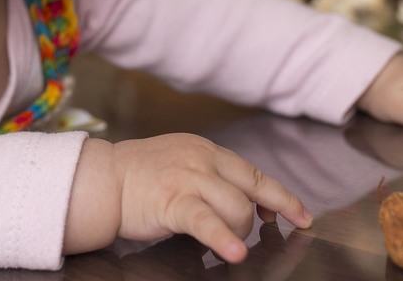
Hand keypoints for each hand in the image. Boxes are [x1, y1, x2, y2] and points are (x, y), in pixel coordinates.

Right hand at [65, 135, 312, 263]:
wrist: (101, 179)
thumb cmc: (137, 177)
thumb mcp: (180, 163)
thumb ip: (210, 176)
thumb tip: (244, 201)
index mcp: (204, 149)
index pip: (252, 173)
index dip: (280, 196)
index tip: (301, 215)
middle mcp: (200, 158)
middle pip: (251, 189)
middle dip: (265, 215)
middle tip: (271, 233)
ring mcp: (188, 178)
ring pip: (237, 207)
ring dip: (239, 231)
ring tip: (227, 242)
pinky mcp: (173, 201)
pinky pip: (207, 222)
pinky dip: (224, 238)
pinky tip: (234, 253)